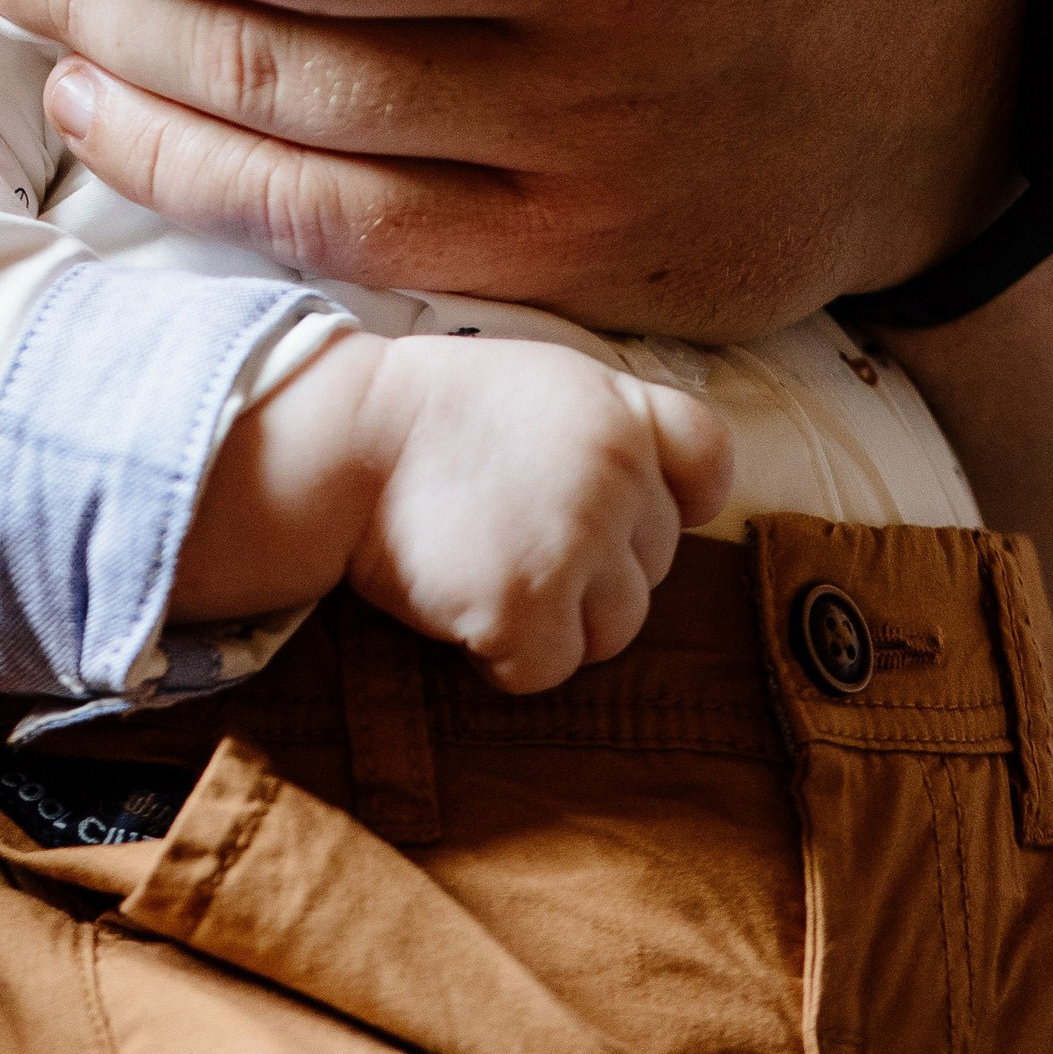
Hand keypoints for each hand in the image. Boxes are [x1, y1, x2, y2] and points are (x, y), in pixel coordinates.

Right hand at [173, 331, 734, 692]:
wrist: (343, 444)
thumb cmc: (431, 416)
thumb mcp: (541, 384)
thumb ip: (609, 428)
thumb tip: (659, 497)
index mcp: (622, 408)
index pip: (710, 462)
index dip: (679, 500)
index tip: (624, 515)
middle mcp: (618, 472)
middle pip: (654, 564)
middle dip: (593, 569)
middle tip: (512, 538)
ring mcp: (578, 541)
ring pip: (617, 629)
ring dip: (558, 621)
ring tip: (487, 571)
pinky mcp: (530, 606)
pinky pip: (548, 669)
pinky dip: (504, 656)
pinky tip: (460, 605)